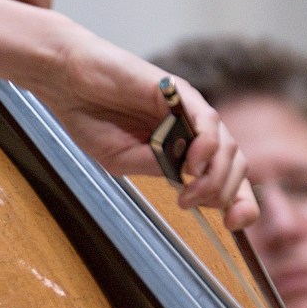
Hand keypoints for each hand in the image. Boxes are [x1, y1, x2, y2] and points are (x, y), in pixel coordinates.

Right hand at [31, 27, 257, 230]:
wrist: (68, 82)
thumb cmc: (91, 118)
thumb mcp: (122, 160)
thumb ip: (156, 168)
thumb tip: (189, 179)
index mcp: (181, 151)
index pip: (224, 178)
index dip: (239, 202)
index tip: (232, 225)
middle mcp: (192, 130)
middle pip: (234, 166)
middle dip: (225, 194)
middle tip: (190, 203)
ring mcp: (188, 110)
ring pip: (227, 147)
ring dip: (214, 177)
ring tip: (189, 191)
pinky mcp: (179, 91)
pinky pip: (207, 120)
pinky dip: (207, 145)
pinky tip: (191, 163)